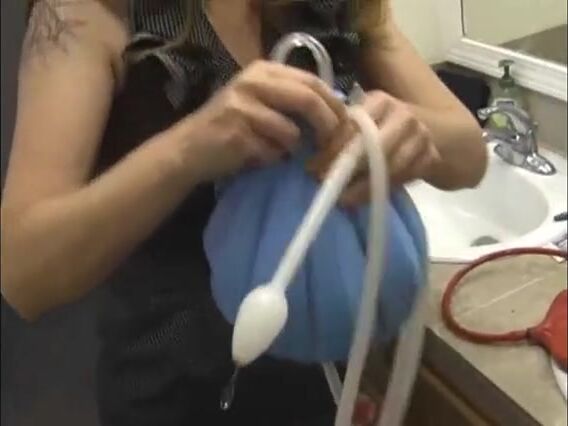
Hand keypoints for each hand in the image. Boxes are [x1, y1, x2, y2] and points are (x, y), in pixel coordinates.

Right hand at [181, 60, 345, 180]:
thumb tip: (336, 113)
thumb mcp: (260, 102)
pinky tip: (257, 158)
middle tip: (333, 146)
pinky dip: (271, 160)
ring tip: (278, 153)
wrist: (188, 149)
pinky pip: (272, 152)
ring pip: (291, 132)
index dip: (334, 106)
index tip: (345, 127)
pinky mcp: (237, 134)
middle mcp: (253, 82)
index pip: (313, 82)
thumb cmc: (230, 128)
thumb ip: (291, 100)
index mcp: (263, 71)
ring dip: (291, 149)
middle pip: (308, 100)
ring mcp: (243, 107)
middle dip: (327, 127)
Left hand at [308, 90, 440, 206]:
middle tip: (328, 186)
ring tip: (343, 199)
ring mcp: (420, 135)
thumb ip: (344, 136)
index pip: (352, 125)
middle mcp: (402, 114)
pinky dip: (381, 190)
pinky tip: (364, 198)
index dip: (332, 149)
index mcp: (380, 101)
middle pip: (371, 146)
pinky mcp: (431, 157)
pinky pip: (402, 178)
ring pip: (387, 165)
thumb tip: (312, 164)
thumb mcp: (366, 124)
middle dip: (347, 169)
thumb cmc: (389, 130)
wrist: (443, 134)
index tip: (314, 169)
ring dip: (362, 186)